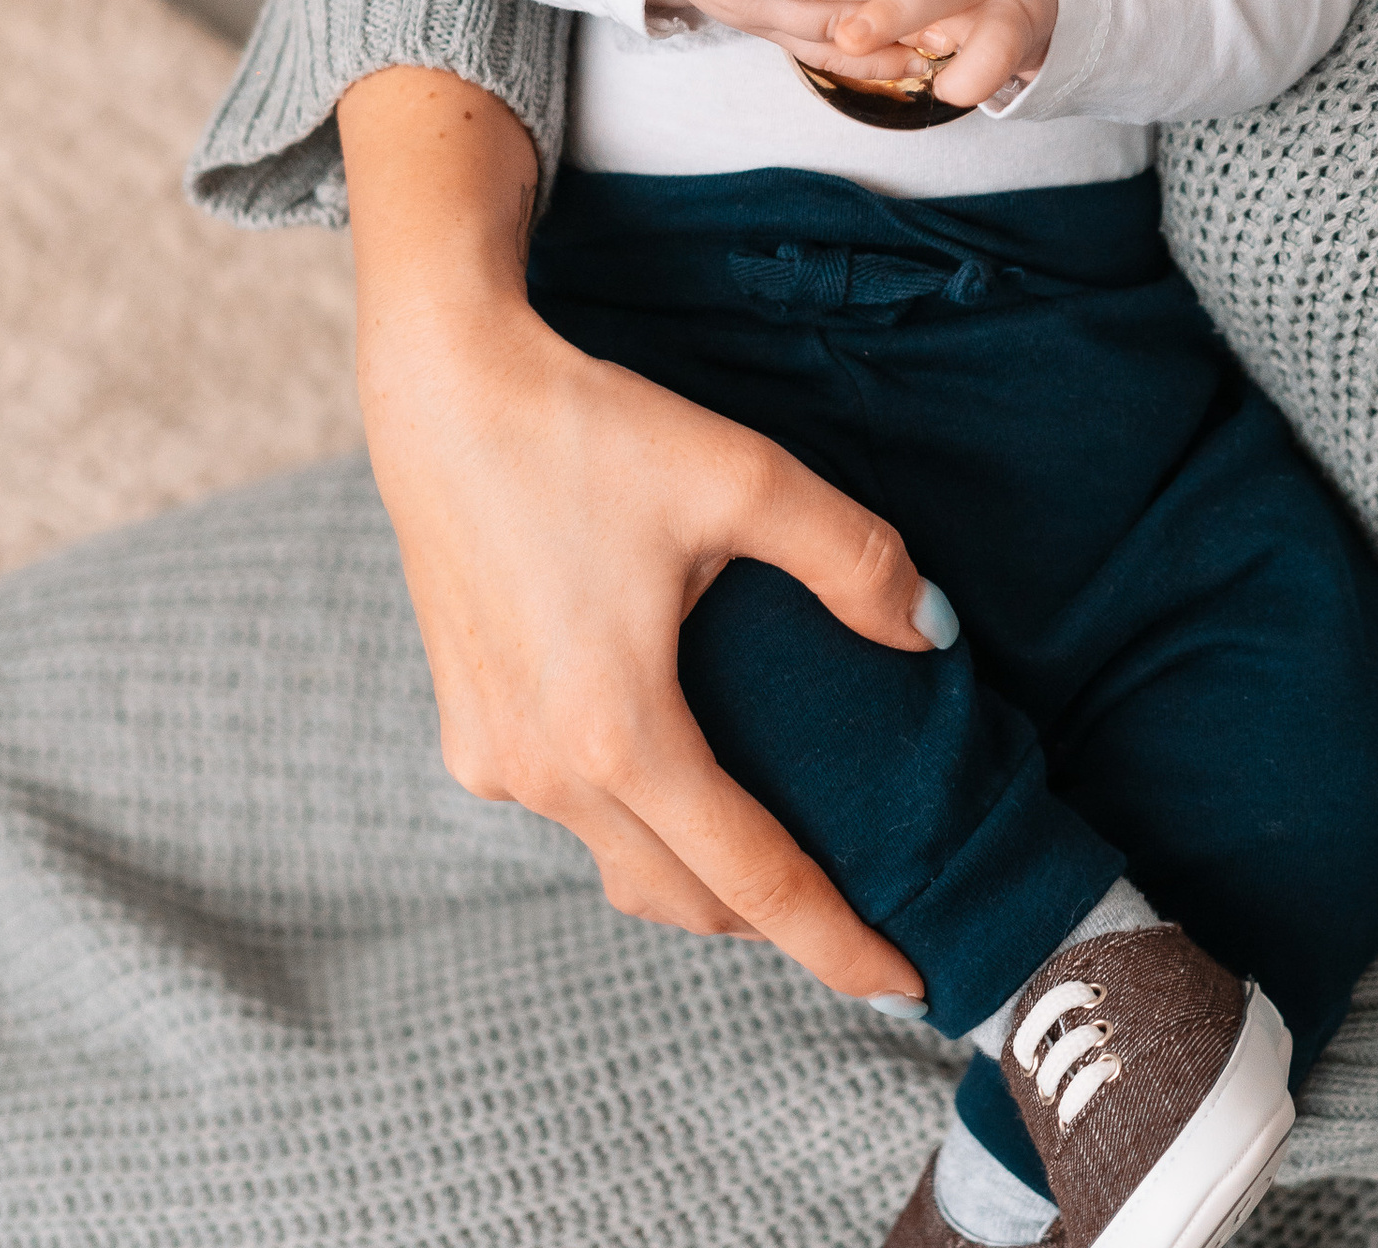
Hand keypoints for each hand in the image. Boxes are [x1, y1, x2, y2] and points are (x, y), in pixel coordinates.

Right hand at [338, 68, 952, 1006]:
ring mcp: (492, 756)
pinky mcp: (467, 727)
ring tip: (786, 846)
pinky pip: (571, 813)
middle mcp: (542, 770)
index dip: (837, 941)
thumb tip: (932, 636)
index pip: (753, 879)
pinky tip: (685, 771)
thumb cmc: (591, 428)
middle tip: (864, 912)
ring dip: (703, 876)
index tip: (909, 988)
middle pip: (685, 896)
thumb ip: (853, 561)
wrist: (445, 389)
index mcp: (616, 731)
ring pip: (621, 863)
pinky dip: (639, 822)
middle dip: (776, 923)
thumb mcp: (743, 478)